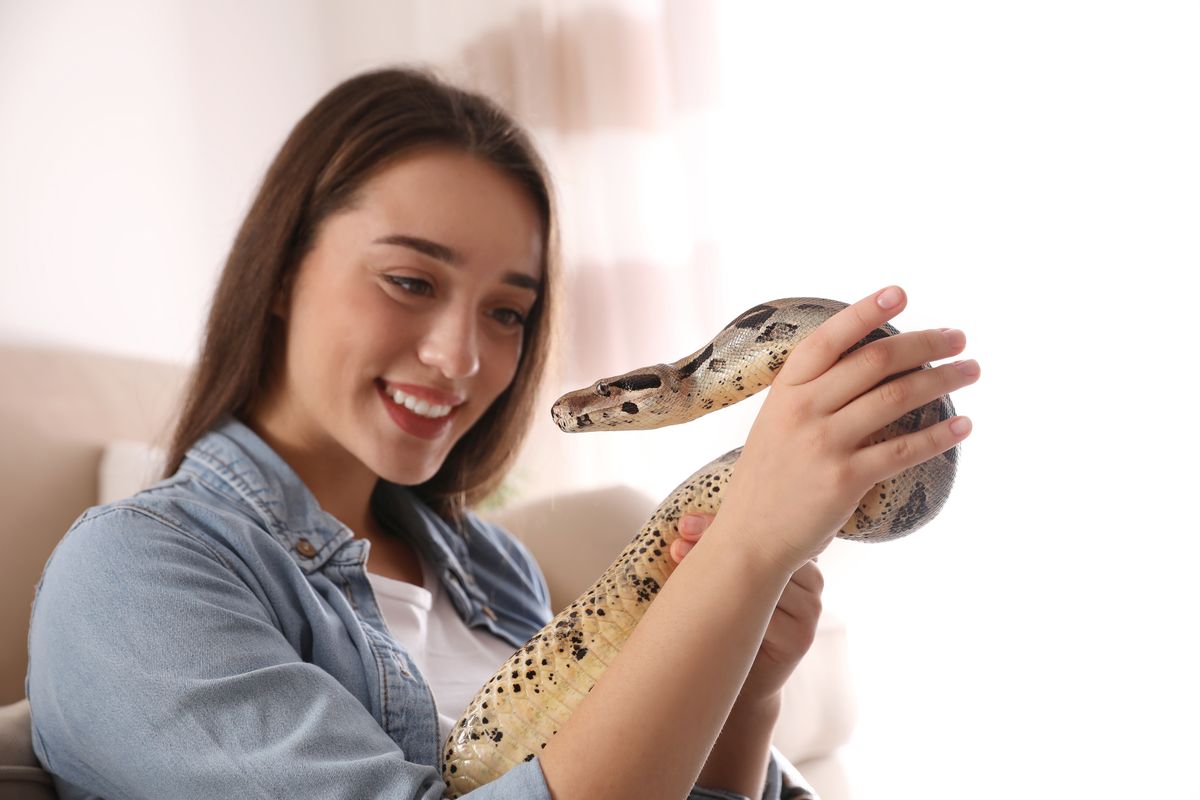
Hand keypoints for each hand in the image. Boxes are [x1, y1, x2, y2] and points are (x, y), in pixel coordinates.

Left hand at [672, 513, 823, 703]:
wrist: (743, 680)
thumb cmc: (731, 620)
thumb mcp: (732, 580)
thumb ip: (728, 551)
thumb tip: (684, 524)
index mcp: (796, 555)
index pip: (764, 530)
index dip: (721, 523)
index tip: (684, 524)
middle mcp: (811, 579)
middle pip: (767, 552)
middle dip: (718, 544)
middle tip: (677, 545)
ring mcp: (811, 608)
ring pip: (769, 583)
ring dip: (723, 577)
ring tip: (683, 573)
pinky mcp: (801, 638)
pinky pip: (769, 618)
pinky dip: (739, 612)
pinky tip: (710, 608)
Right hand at [712, 285, 978, 571]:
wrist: (750, 537)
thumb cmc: (769, 479)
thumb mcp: (776, 424)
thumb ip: (812, 395)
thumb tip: (869, 364)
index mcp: (785, 391)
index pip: (829, 339)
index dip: (866, 312)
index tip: (900, 293)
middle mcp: (803, 410)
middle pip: (874, 362)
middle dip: (924, 343)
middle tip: (958, 337)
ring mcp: (823, 444)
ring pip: (896, 398)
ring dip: (943, 380)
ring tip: (970, 370)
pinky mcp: (845, 479)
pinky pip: (904, 450)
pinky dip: (939, 435)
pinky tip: (963, 425)